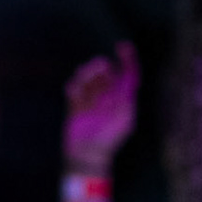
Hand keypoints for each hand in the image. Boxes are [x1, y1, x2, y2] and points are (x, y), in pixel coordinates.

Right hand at [62, 42, 139, 175]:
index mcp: (123, 99)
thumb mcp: (124, 118)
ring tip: (83, 80)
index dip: (128, 58)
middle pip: (106, 72)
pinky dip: (74, 86)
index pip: (128, 73)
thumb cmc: (109, 139)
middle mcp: (108, 97)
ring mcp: (91, 101)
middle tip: (99, 67)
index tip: (122, 46)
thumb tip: (127, 79)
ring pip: (88, 77)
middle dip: (102, 66)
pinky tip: (73, 92)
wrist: (87, 155)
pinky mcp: (76, 106)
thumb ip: (126, 98)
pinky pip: (73, 88)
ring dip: (86, 73)